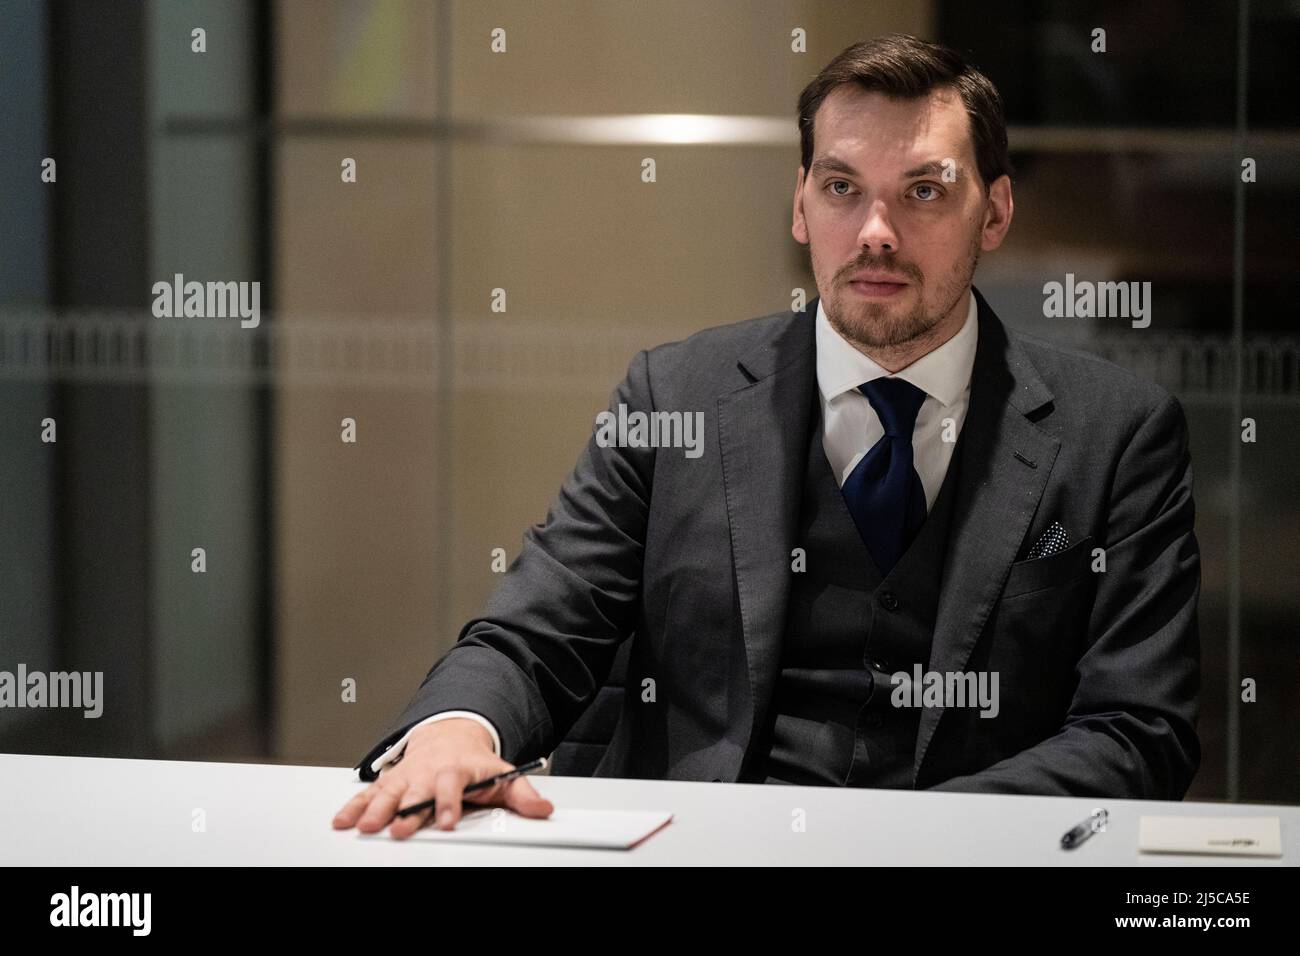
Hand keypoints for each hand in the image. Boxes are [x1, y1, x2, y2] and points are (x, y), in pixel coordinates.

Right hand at [332, 718, 554, 838]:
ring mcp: (407, 776)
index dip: (449, 803)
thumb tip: (544, 809)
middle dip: (405, 810)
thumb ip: (522, 793)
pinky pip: (369, 792)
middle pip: (415, 791)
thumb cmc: (475, 762)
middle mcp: (428, 773)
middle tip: (397, 828)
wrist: (451, 735)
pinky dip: (354, 805)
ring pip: (388, 791)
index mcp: (456, 770)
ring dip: (375, 808)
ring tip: (364, 826)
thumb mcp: (503, 773)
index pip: (452, 786)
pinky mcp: (390, 781)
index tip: (447, 822)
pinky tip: (343, 821)